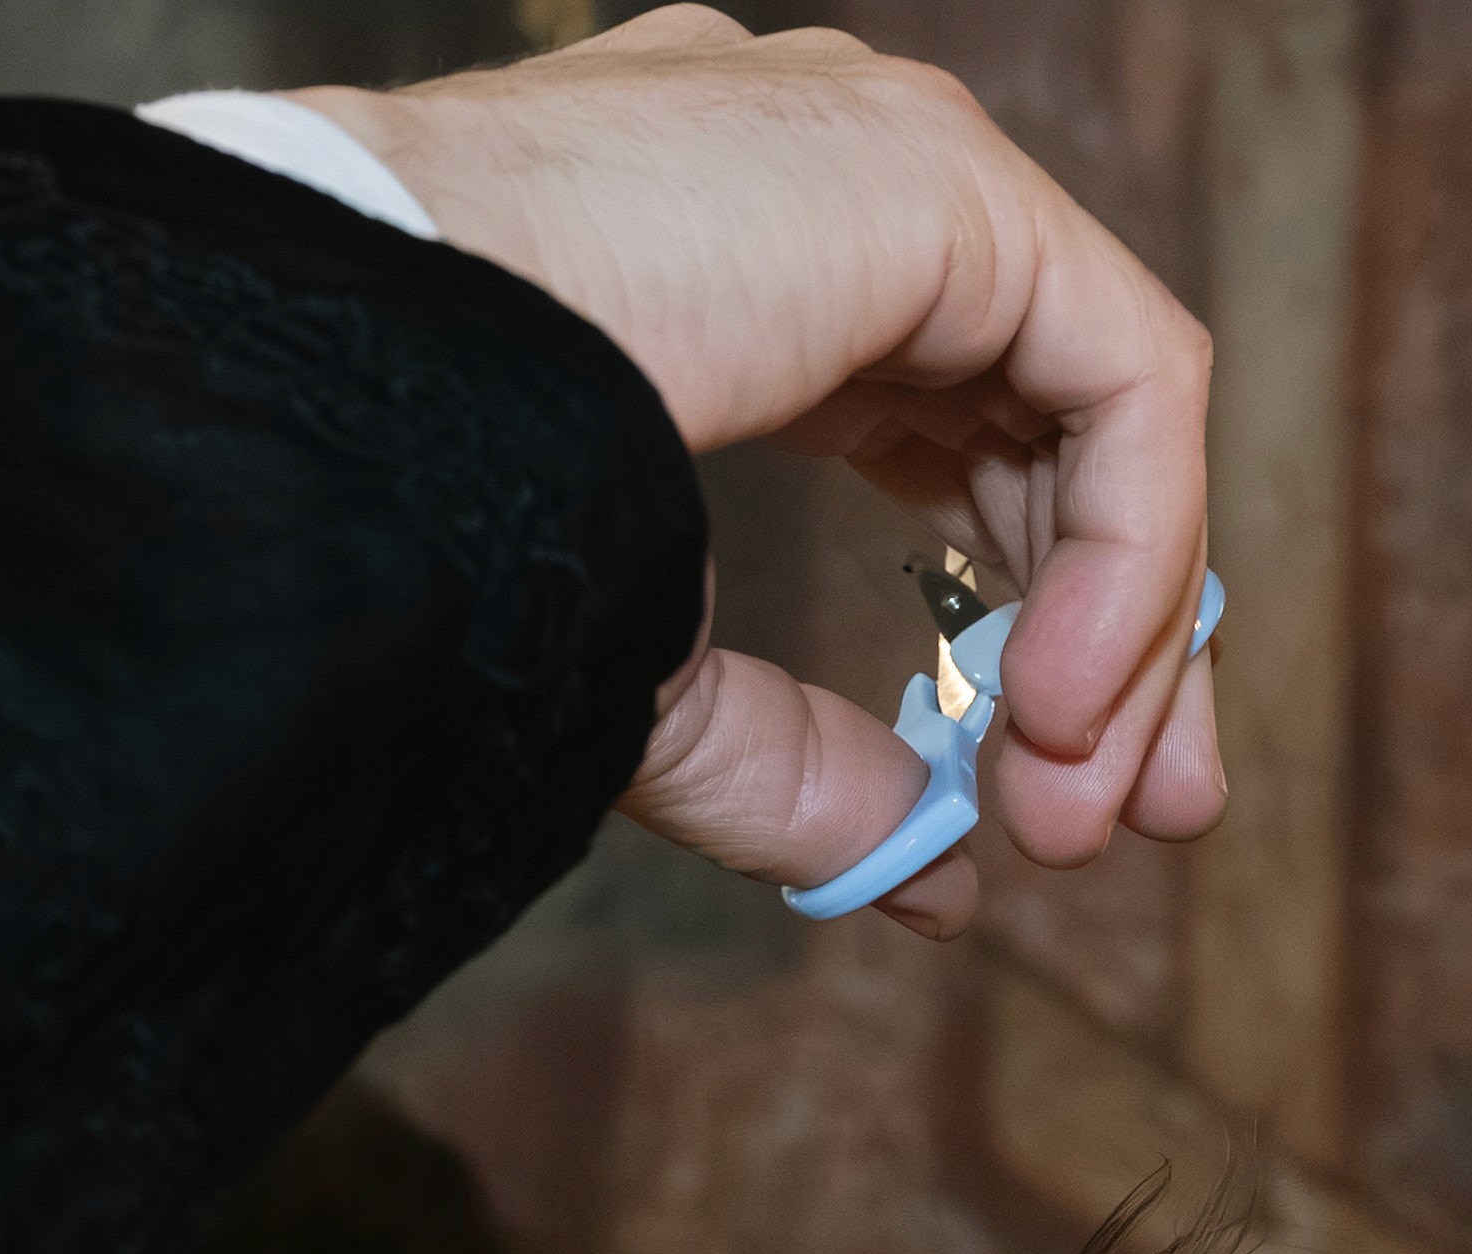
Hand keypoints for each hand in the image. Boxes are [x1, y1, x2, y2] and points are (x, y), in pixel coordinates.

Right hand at [308, 12, 1229, 934]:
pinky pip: (1125, 373)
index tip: (1035, 798)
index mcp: (744, 259)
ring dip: (1126, 624)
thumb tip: (925, 877)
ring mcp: (885, 157)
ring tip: (1072, 802)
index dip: (1034, 615)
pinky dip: (1130, 546)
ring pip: (1109, 404)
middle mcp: (829, 184)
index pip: (960, 428)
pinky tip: (1055, 695)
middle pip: (1055, 420)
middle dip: (1118, 641)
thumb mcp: (639, 670)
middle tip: (1122, 821)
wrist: (340, 392)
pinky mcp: (939, 177)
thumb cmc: (425, 503)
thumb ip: (787, 766)